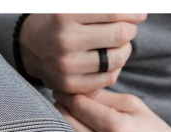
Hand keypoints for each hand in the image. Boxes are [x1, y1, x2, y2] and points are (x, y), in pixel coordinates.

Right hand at [19, 14, 146, 92]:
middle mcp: (65, 39)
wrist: (30, 48)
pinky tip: (110, 61)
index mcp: (64, 14)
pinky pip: (110, 77)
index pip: (112, 12)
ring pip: (118, 58)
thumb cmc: (58, 22)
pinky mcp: (72, 85)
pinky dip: (116, 68)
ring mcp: (68, 65)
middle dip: (130, 30)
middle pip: (119, 35)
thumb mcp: (71, 7)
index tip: (140, 13)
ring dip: (125, 50)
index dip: (132, 12)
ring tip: (119, 45)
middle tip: (129, 29)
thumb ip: (99, 7)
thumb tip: (134, 10)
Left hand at [54, 90, 170, 131]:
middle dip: (61, 108)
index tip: (64, 89)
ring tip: (71, 117)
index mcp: (116, 127)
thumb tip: (75, 88)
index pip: (76, 104)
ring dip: (64, 126)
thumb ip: (104, 96)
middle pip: (65, 122)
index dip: (67, 93)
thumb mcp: (135, 106)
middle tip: (64, 101)